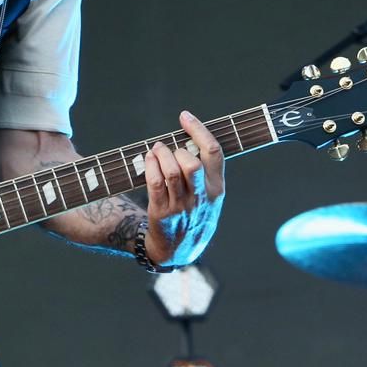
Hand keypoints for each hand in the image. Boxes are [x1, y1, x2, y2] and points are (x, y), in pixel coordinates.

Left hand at [142, 110, 225, 267]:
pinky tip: (148, 160)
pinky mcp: (162, 213)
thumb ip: (205, 172)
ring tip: (156, 150)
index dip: (198, 129)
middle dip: (177, 149)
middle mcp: (201, 198)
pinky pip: (155, 183)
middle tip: (169, 148)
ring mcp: (182, 207)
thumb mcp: (210, 197)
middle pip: (192, 163)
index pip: (214, 153)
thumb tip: (190, 137)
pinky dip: (150, 166)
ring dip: (160, 154)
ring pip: (171, 172)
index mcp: (217, 189)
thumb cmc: (195, 215)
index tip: (185, 116)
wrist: (180, 250)